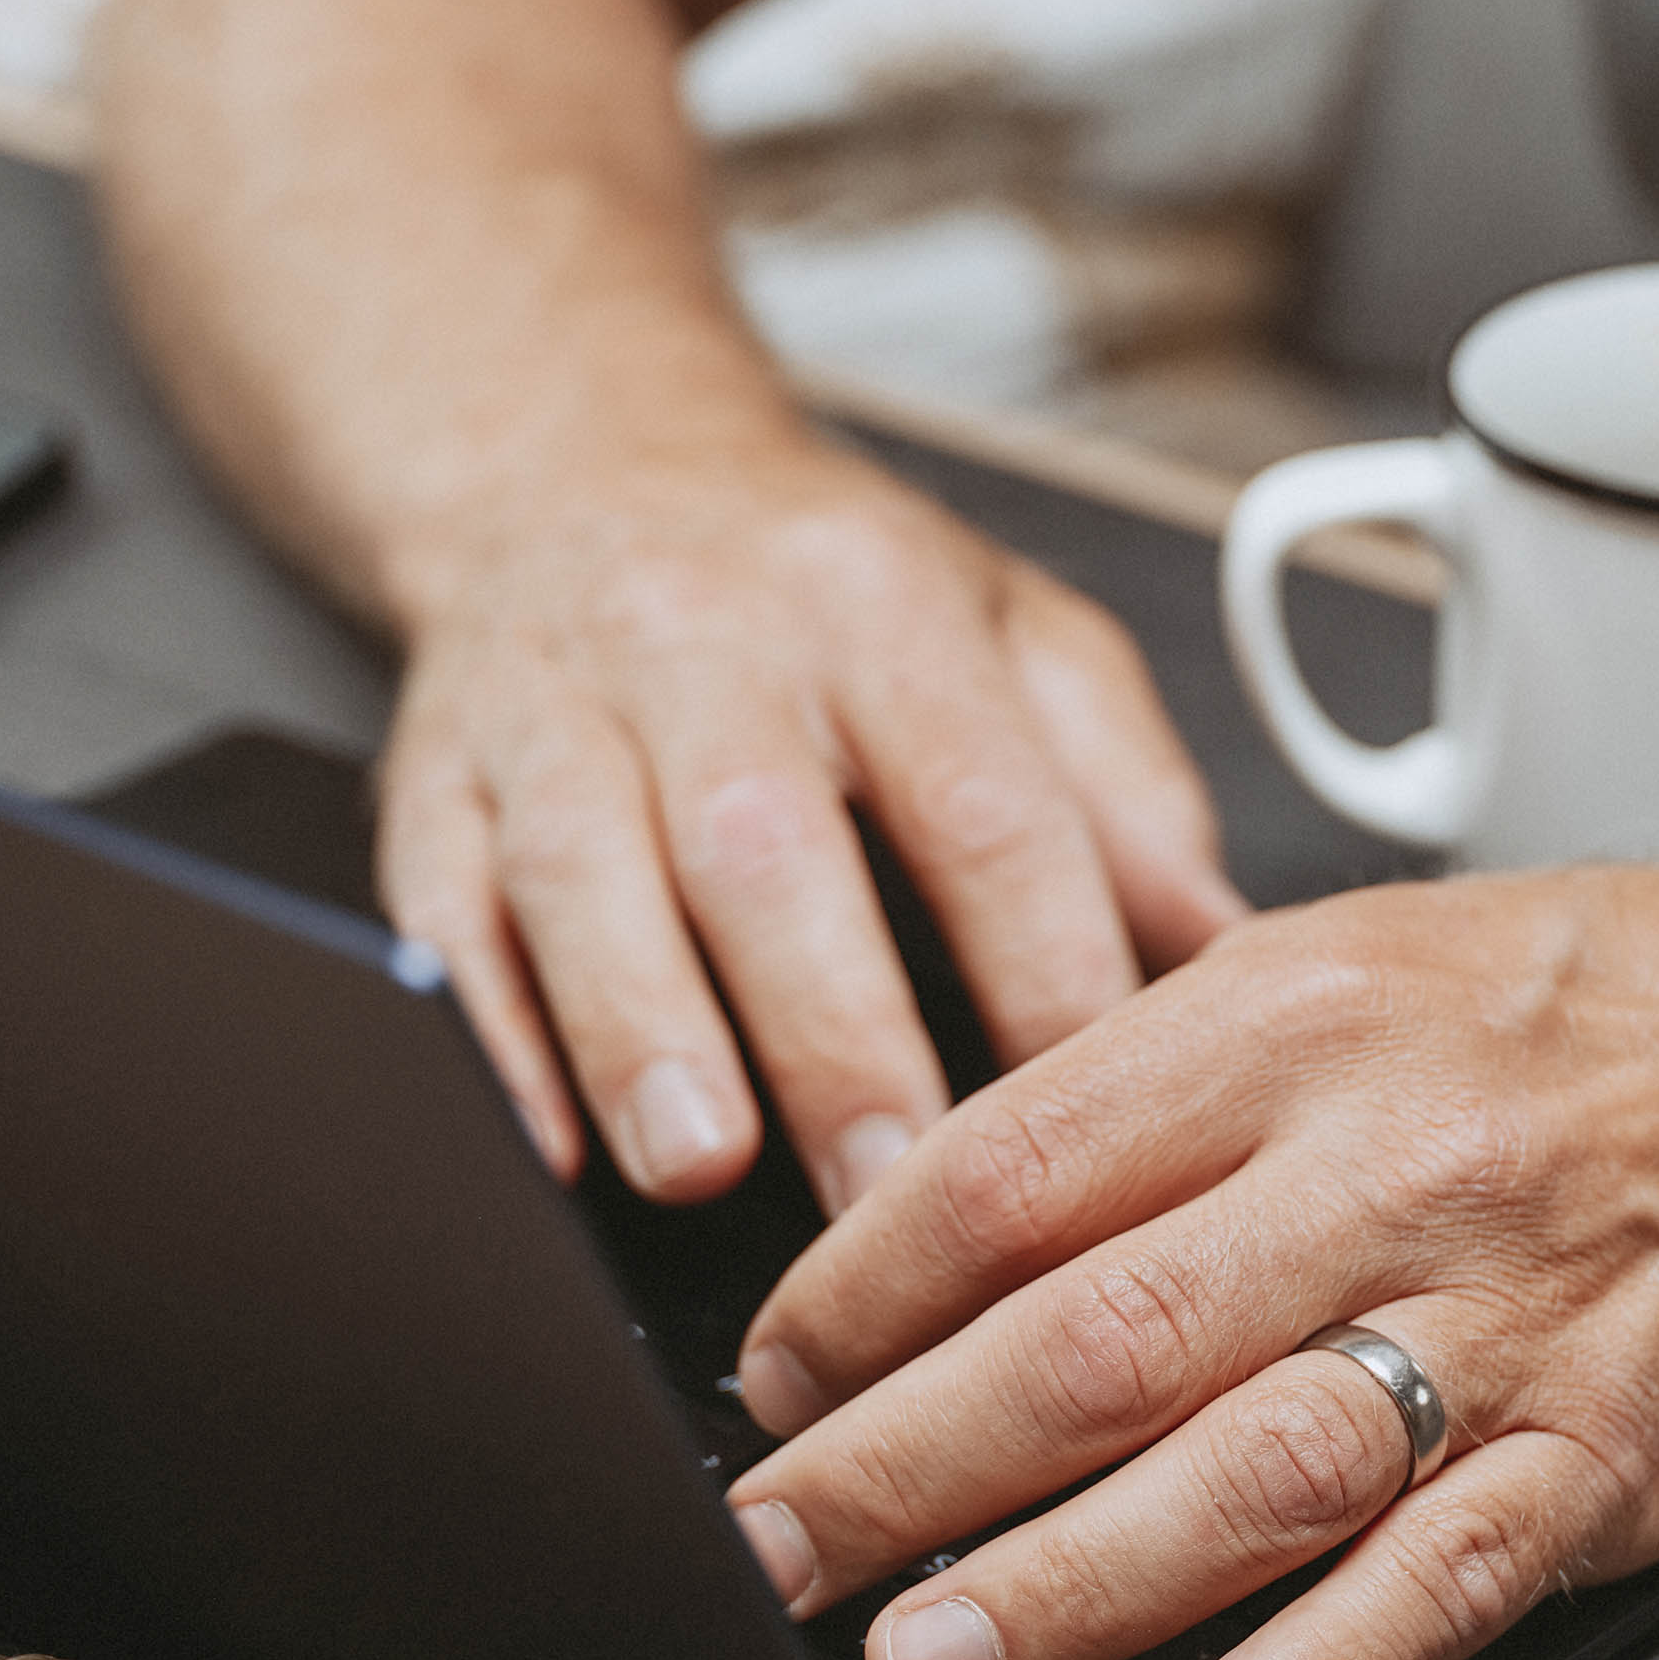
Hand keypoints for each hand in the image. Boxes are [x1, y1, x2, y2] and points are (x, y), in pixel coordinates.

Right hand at [373, 430, 1246, 1209]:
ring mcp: (552, 707)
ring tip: (702, 1167)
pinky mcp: (431, 775)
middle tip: (890, 1196)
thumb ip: (1128, 788)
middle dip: (831, 1032)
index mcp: (882, 608)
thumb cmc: (822, 588)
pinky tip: (538, 1139)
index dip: (1035, 957)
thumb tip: (1227, 961)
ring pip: (584, 868)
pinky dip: (487, 1030)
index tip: (1084, 1108)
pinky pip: (442, 905)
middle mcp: (707, 643)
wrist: (583, 464)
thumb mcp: (1015, 628)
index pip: (979, 794)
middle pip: (768, 842)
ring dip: (641, 1029)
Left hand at [719, 857, 1658, 1659]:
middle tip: (777, 1548)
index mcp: (1298, 1017)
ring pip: (1243, 1467)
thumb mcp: (1366, 951)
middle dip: (899, 1463)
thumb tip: (958, 1198)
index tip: (777, 1375)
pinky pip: (1453, 1575)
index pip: (1013, 1168)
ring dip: (1065, 1586)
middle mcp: (1387, 1164)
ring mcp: (1506, 1318)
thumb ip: (1171, 1071)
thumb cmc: (1621, 1000)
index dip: (858, 1290)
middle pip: (1090, 1335)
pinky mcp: (1615, 1449)